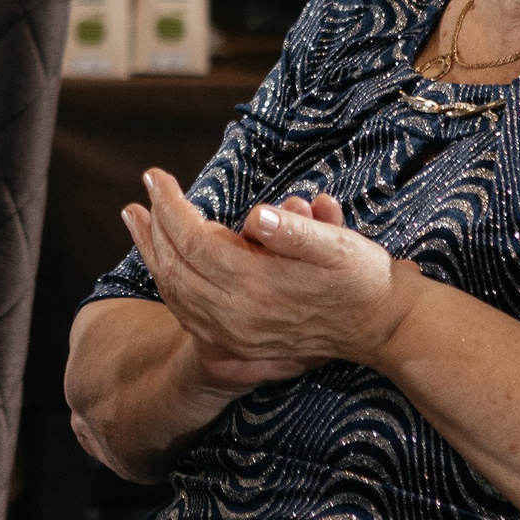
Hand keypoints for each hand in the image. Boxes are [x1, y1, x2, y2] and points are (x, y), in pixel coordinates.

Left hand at [122, 169, 412, 390]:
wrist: (382, 326)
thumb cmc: (361, 275)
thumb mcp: (336, 244)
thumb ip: (294, 231)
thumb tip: (259, 215)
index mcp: (256, 285)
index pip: (193, 239)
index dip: (170, 205)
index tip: (155, 175)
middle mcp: (237, 315)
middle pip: (175, 267)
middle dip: (151, 229)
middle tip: (137, 199)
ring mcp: (235, 334)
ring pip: (176, 293)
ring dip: (153, 256)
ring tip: (138, 223)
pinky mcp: (239, 344)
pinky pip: (188, 313)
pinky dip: (170, 284)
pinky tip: (164, 265)